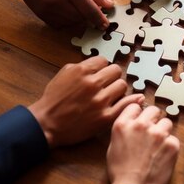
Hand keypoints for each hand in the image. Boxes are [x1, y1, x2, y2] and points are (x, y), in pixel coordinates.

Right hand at [1, 0, 112, 28]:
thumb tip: (108, 4)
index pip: (90, 11)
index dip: (100, 20)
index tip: (106, 24)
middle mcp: (58, 1)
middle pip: (81, 19)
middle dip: (89, 15)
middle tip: (90, 6)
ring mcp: (47, 9)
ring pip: (70, 23)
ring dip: (78, 18)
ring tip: (75, 3)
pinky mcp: (39, 13)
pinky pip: (58, 25)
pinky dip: (66, 20)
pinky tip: (65, 8)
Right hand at [27, 56, 143, 147]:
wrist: (47, 123)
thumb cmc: (53, 99)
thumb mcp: (64, 74)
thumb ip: (83, 66)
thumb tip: (99, 63)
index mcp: (82, 71)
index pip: (104, 60)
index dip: (102, 67)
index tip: (100, 73)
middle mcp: (92, 84)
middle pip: (116, 71)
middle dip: (111, 76)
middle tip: (107, 83)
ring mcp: (100, 101)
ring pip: (122, 85)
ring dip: (118, 88)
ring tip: (111, 94)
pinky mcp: (105, 117)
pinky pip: (126, 105)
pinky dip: (132, 101)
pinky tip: (136, 99)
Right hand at [107, 104, 179, 183]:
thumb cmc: (121, 172)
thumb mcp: (114, 144)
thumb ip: (124, 128)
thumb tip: (133, 119)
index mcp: (124, 124)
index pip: (135, 106)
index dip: (139, 114)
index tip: (140, 119)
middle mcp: (141, 125)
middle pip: (153, 110)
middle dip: (153, 119)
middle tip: (151, 133)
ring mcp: (158, 133)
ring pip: (166, 122)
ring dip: (163, 131)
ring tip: (157, 147)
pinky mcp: (172, 144)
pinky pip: (174, 138)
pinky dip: (170, 146)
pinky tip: (162, 156)